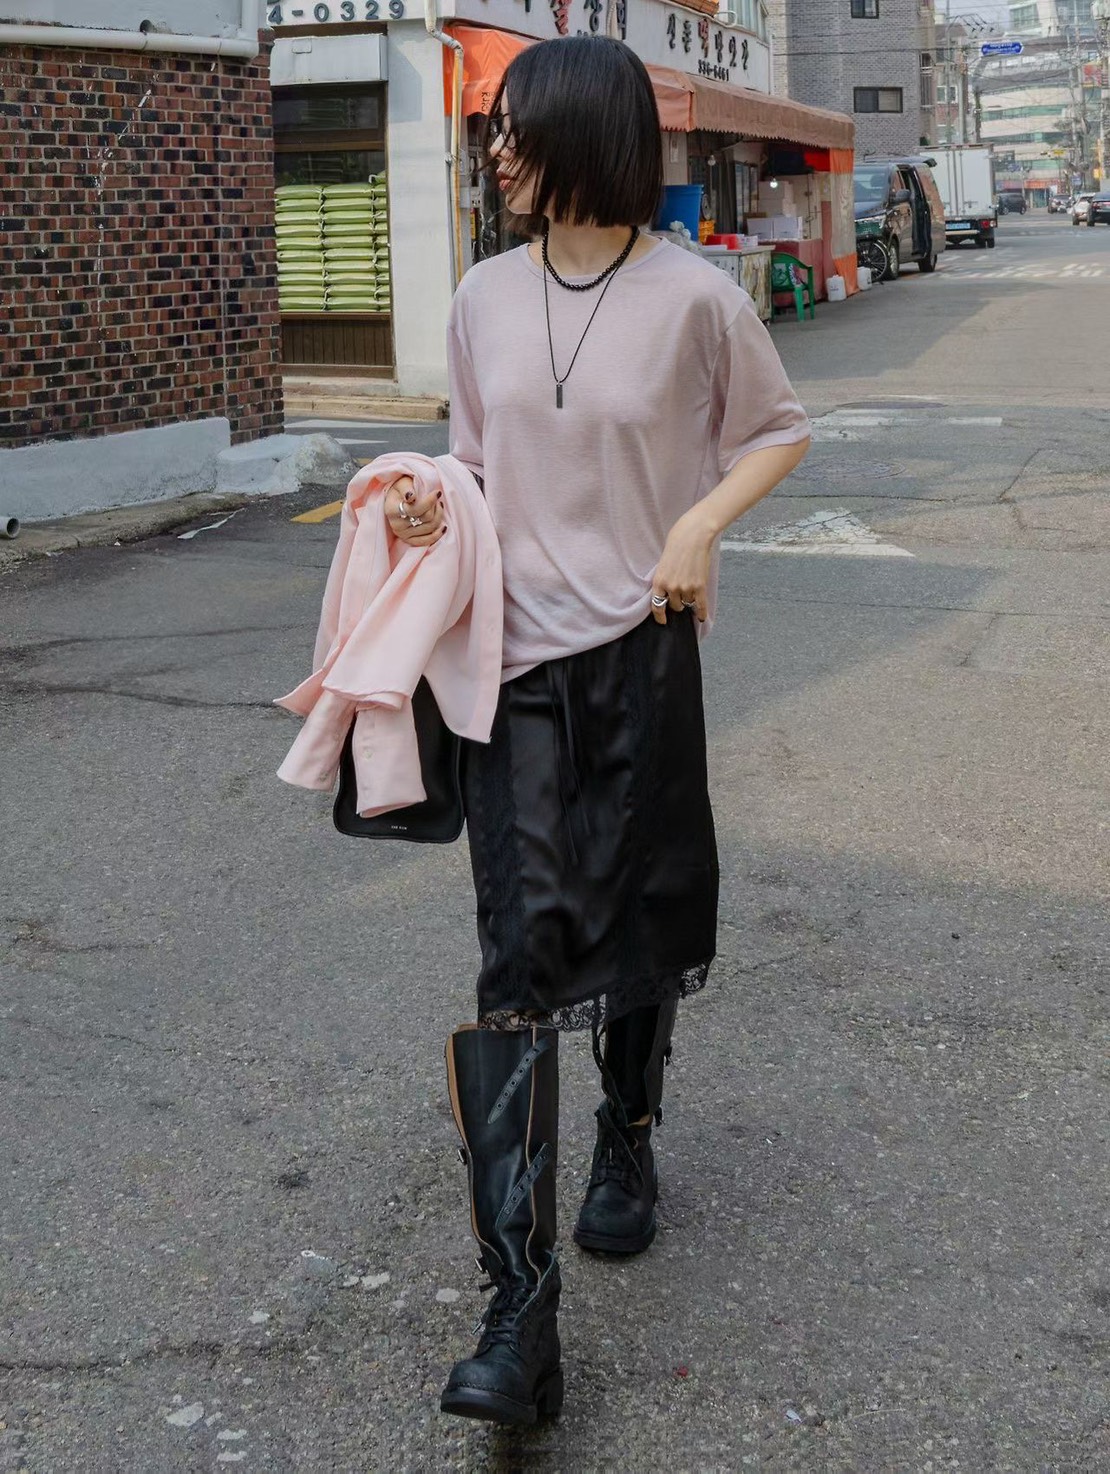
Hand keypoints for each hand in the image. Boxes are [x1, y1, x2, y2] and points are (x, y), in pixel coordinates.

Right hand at [385, 476, 446, 546]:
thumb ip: (407, 488)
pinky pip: (427, 541)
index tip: (438, 492)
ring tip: (438, 506)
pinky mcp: (410, 541)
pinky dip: (438, 534)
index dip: (430, 501)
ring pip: (430, 527)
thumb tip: (411, 497)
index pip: (416, 509)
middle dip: (435, 507)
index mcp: (392, 510)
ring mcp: (403, 535)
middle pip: (426, 518)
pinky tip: (443, 527)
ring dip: (438, 515)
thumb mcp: (402, 483)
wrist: (396, 499)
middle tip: (437, 499)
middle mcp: (396, 525)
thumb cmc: (402, 489)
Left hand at [650, 509, 712, 623]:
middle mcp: (671, 588)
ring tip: (692, 590)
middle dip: (678, 602)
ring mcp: (686, 588)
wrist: (693, 535)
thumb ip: (665, 579)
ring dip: (689, 600)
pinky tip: (701, 617)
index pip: (657, 606)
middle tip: (682, 594)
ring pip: (688, 604)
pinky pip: (700, 606)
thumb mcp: (663, 563)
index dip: (660, 616)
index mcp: (659, 582)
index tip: (663, 621)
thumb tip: (668, 593)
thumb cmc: (677, 544)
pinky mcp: (699, 586)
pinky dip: (701, 613)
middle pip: (675, 606)